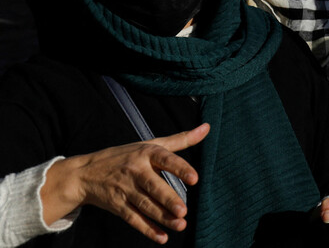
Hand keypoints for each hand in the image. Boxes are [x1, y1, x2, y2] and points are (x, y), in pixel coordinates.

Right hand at [43, 124, 208, 243]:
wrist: (85, 174)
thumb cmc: (125, 156)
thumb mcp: (151, 144)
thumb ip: (181, 139)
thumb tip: (208, 127)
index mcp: (146, 153)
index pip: (165, 159)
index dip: (180, 168)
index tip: (194, 178)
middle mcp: (136, 171)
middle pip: (153, 186)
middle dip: (168, 199)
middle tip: (183, 211)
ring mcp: (125, 189)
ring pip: (145, 205)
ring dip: (162, 217)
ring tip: (180, 224)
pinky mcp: (117, 205)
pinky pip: (133, 219)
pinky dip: (147, 229)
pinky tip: (162, 237)